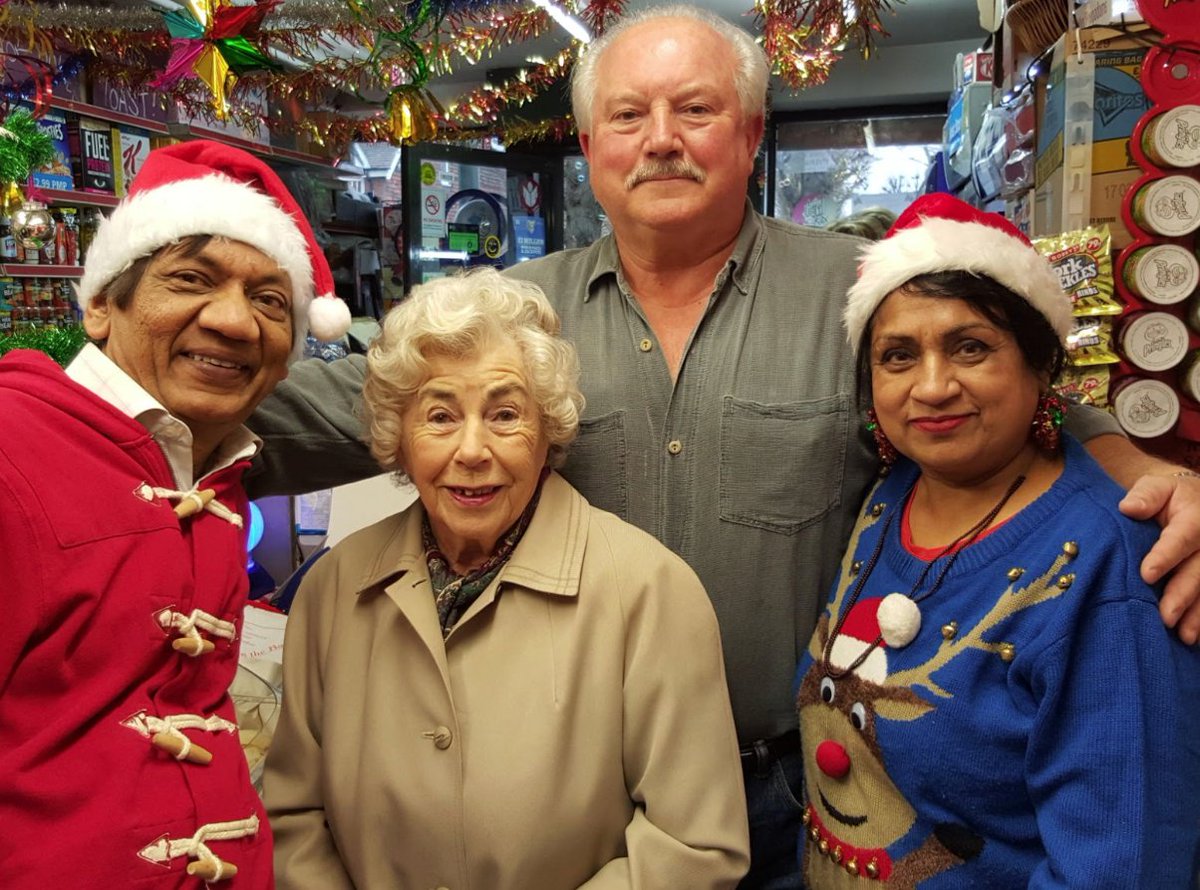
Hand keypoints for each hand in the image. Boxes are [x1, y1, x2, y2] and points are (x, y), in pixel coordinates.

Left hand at [1120, 473, 1199, 644]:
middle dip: (1183, 594)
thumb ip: (1145, 496)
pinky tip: (1193, 638)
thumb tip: (1128, 508)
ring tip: (1183, 636)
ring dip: (1197, 614)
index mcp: (1195, 518)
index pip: (1181, 538)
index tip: (1147, 574)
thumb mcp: (1157, 486)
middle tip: (1166, 617)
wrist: (1197, 502)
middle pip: (1198, 570)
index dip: (1165, 556)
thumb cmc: (1169, 497)